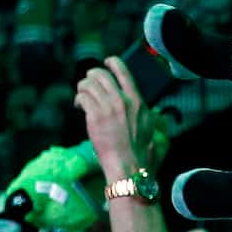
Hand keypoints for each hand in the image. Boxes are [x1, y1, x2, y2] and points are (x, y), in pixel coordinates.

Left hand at [75, 55, 151, 182]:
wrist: (129, 168)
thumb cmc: (141, 156)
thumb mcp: (152, 131)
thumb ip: (148, 117)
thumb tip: (151, 113)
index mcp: (138, 102)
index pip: (123, 71)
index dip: (111, 63)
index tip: (105, 63)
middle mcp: (123, 101)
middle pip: (101, 74)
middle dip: (91, 76)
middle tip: (88, 85)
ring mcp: (108, 108)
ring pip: (88, 83)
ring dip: (82, 88)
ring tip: (82, 98)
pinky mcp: (95, 116)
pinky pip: (82, 97)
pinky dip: (78, 100)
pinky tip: (79, 107)